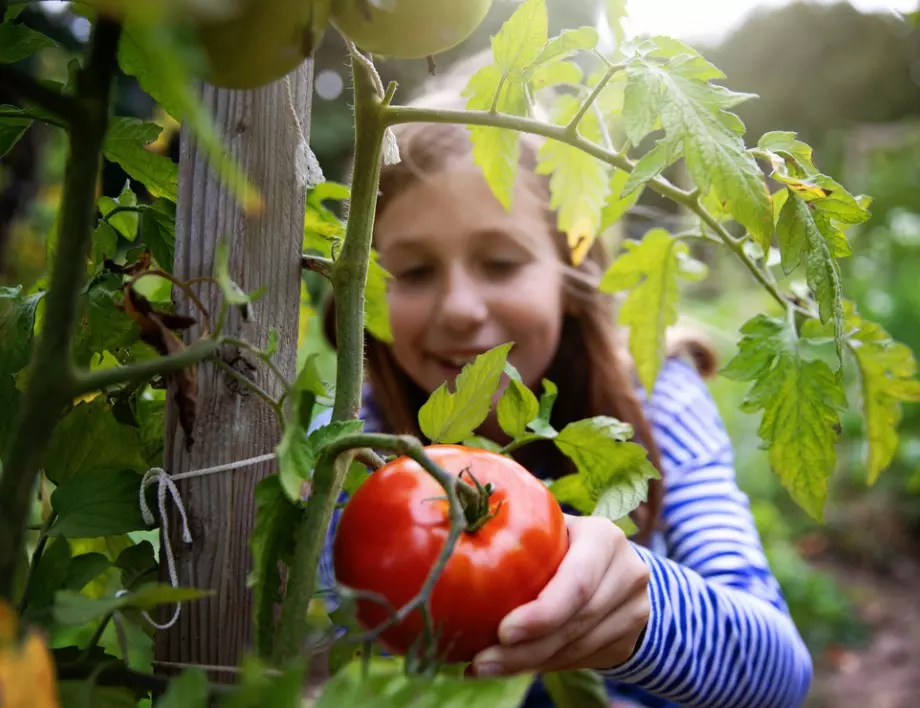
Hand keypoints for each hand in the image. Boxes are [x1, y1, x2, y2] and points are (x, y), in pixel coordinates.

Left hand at [470, 514, 650, 676]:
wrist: (616, 567)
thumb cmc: (564, 541)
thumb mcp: (551, 527)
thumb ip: (519, 528)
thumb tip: (460, 532)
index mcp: (604, 537)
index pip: (577, 582)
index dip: (542, 612)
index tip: (502, 631)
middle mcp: (628, 572)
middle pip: (575, 622)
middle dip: (525, 649)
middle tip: (481, 661)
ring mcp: (634, 610)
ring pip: (576, 648)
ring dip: (528, 663)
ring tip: (484, 666)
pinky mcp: (628, 640)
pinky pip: (580, 660)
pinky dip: (542, 666)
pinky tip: (509, 666)